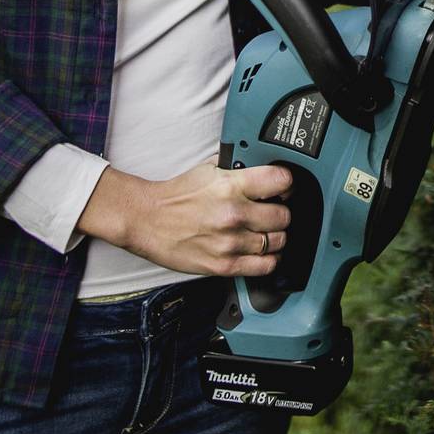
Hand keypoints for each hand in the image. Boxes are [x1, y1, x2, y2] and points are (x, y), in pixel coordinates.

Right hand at [76, 159, 293, 276]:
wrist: (146, 220)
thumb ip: (238, 171)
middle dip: (282, 213)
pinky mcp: (224, 264)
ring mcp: (230, 242)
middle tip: (273, 212)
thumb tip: (263, 168)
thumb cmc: (176, 196)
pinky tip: (264, 252)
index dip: (287, 183)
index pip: (282, 180)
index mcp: (231, 185)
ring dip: (276, 237)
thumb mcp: (208, 170)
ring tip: (266, 232)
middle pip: (285, 216)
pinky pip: (265, 266)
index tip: (284, 187)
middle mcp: (233, 213)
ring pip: (279, 241)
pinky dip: (270, 259)